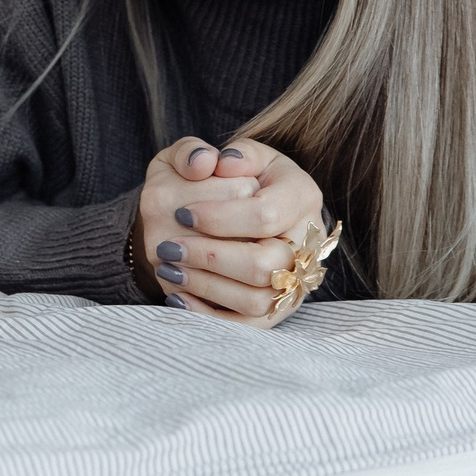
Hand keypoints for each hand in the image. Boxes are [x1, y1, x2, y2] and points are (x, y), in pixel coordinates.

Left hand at [134, 136, 326, 326]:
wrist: (244, 207)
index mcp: (301, 194)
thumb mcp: (216, 153)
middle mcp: (308, 241)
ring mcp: (296, 279)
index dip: (220, 217)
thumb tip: (210, 162)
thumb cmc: (228, 176)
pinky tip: (178, 298)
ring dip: (206, 287)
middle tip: (167, 246)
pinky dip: (211, 316)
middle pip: (265, 264)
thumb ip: (205, 150)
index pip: (265, 214)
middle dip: (209, 257)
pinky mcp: (277, 308)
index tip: (181, 213)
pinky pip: (249, 325)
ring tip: (168, 269)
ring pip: (258, 299)